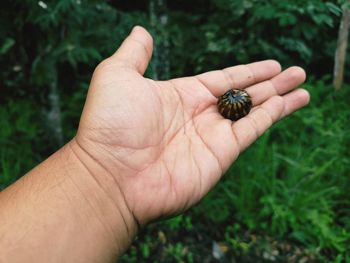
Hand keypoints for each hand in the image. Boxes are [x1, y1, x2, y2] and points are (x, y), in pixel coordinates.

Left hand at [73, 26, 308, 226]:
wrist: (111, 174)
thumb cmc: (110, 125)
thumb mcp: (117, 75)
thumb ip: (135, 53)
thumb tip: (142, 31)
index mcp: (181, 95)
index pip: (223, 79)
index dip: (248, 72)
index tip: (271, 65)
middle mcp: (199, 116)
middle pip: (244, 95)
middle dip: (271, 84)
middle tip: (296, 72)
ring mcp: (211, 137)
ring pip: (254, 112)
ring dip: (279, 100)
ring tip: (303, 87)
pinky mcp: (220, 155)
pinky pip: (252, 130)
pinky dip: (272, 117)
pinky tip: (290, 104)